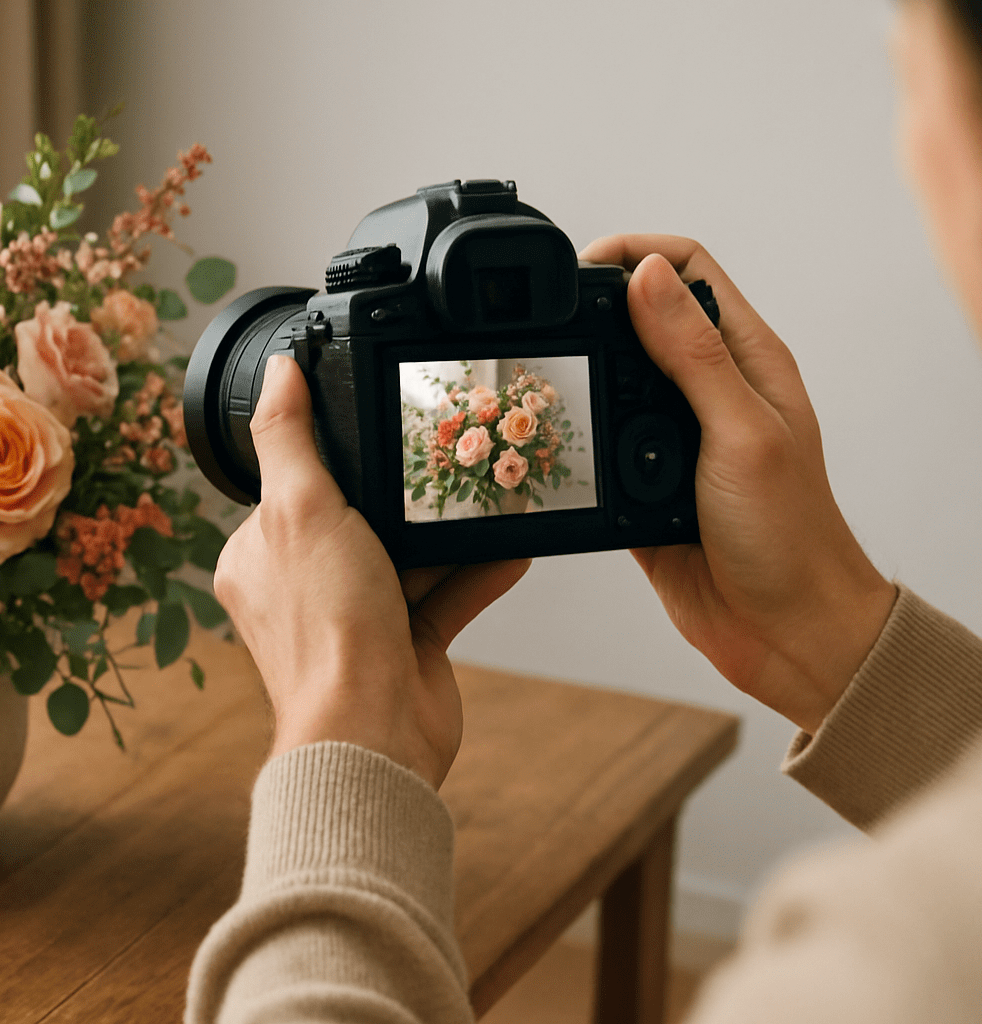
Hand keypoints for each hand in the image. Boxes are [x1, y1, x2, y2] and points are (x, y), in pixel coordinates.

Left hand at [212, 355, 528, 787]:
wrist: (374, 732)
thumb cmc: (324, 632)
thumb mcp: (300, 509)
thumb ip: (288, 437)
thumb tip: (278, 372)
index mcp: (258, 556)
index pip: (290, 489)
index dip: (331, 460)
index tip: (375, 424)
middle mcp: (302, 588)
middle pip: (358, 519)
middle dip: (402, 493)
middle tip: (445, 451)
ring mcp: (356, 618)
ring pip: (409, 556)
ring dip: (449, 530)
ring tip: (489, 487)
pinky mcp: (406, 646)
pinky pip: (447, 594)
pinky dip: (478, 571)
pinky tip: (513, 543)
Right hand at [580, 235, 896, 732]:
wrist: (784, 632)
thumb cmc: (790, 536)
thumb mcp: (741, 432)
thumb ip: (693, 355)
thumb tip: (645, 275)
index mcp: (746, 360)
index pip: (686, 271)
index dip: (632, 254)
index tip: (579, 270)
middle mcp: (706, 389)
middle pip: (636, 317)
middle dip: (589, 310)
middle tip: (543, 323)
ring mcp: (670, 436)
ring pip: (608, 379)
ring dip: (575, 373)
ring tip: (539, 378)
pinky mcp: (639, 484)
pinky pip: (593, 443)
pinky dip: (569, 435)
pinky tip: (550, 439)